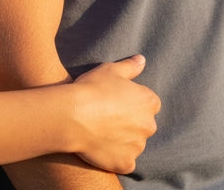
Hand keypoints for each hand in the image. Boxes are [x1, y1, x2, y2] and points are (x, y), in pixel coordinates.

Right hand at [68, 55, 160, 173]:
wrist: (74, 115)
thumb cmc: (93, 88)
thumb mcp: (111, 69)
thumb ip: (130, 66)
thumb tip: (142, 60)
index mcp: (148, 101)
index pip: (149, 103)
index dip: (133, 102)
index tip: (118, 101)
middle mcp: (148, 125)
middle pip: (144, 124)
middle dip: (132, 122)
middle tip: (109, 116)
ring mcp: (138, 146)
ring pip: (134, 143)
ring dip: (124, 139)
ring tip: (103, 132)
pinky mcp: (126, 163)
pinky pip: (125, 161)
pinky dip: (117, 157)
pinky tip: (102, 147)